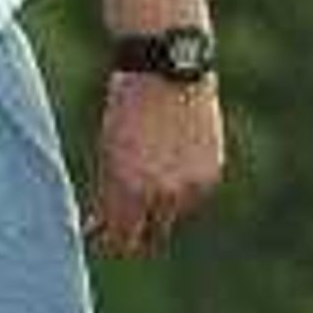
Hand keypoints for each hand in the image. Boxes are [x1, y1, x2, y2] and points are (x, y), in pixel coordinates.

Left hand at [86, 74, 223, 255]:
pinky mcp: (210, 175)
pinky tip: (170, 163)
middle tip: (124, 222)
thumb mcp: (109, 151)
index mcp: (128, 189)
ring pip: (172, 216)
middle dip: (134, 233)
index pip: (120, 240)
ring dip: (159, 207)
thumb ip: (109, 191)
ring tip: (149, 178)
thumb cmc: (128, 105)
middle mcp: (161, 194)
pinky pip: (193, 197)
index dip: (109, 241)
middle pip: (149, 238)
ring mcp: (189, 186)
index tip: (102, 234)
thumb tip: (103, 223)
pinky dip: (182, 189)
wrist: (170, 71)